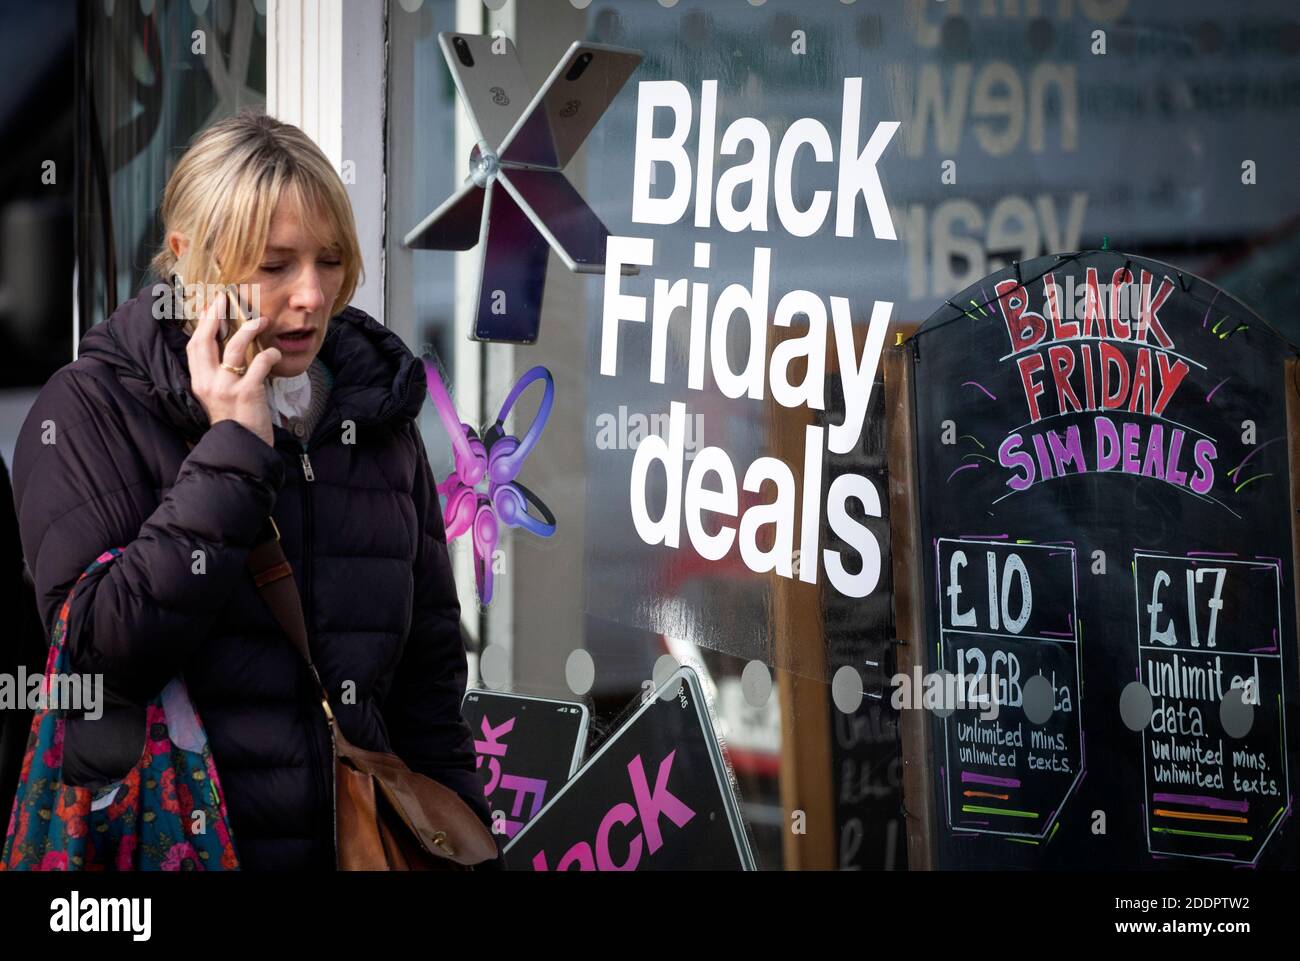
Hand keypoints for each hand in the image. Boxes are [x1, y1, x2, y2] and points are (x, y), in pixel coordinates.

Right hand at [187, 296, 282, 446]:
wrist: (243, 449)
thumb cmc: (235, 420)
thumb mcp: (218, 396)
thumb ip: (218, 374)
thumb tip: (227, 347)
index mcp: (199, 382)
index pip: (194, 346)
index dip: (201, 324)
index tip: (211, 306)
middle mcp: (208, 382)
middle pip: (205, 341)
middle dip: (215, 317)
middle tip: (226, 299)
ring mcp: (226, 387)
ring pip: (233, 349)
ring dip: (248, 330)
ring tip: (262, 320)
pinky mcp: (247, 393)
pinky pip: (258, 364)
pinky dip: (269, 355)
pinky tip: (276, 353)